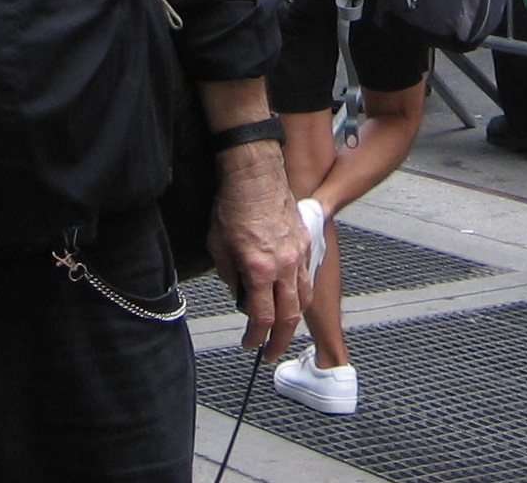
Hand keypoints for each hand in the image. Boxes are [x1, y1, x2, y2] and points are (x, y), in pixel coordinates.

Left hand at [205, 143, 311, 360]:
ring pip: (304, 299)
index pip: (262, 318)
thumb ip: (231, 278)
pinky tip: (290, 297)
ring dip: (294, 320)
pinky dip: (300, 294)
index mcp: (259, 268)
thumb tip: (241, 295)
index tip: (249, 343)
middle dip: (280, 341)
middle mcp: (284, 265)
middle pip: (289, 316)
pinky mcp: (305, 243)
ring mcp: (299, 254)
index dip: (255, 338)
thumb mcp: (218, 247)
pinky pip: (307, 276)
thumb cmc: (234, 205)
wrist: (255, 174)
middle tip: (270, 352)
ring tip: (284, 331)